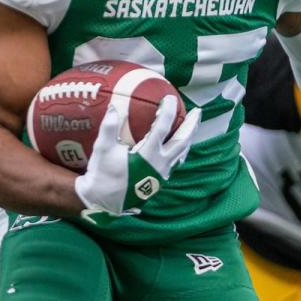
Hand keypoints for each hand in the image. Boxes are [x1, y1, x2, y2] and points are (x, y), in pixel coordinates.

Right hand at [74, 95, 199, 222]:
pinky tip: (178, 146)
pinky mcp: (158, 180)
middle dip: (191, 125)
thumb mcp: (103, 149)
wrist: (104, 203)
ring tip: (192, 126)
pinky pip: (175, 162)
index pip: (163, 128)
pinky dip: (179, 150)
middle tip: (197, 111)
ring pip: (181, 153)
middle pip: (182, 141)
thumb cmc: (103, 175)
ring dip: (188, 137)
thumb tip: (114, 107)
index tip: (170, 98)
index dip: (168, 111)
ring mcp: (161, 174)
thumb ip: (109, 128)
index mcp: (148, 155)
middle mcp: (159, 164)